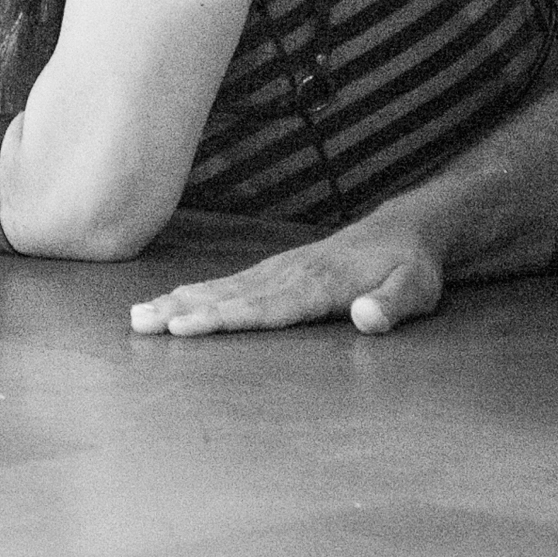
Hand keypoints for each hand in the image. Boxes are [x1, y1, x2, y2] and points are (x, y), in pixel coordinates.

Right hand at [128, 217, 445, 337]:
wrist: (409, 230)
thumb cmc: (413, 268)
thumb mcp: (417, 290)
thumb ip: (393, 306)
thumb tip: (366, 318)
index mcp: (320, 284)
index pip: (264, 307)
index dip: (223, 318)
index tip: (183, 326)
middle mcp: (292, 274)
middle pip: (230, 296)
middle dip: (183, 309)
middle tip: (140, 323)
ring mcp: (282, 269)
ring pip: (224, 287)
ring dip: (180, 300)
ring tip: (140, 316)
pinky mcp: (279, 269)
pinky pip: (233, 282)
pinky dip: (199, 292)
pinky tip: (176, 300)